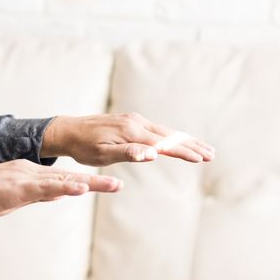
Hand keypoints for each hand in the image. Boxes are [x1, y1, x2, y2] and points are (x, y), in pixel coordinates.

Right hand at [0, 160, 119, 221]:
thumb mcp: (9, 199)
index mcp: (27, 174)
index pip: (62, 179)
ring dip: (89, 184)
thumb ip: (33, 196)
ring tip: (113, 185)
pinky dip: (64, 188)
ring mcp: (23, 178)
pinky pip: (44, 188)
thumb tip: (56, 196)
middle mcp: (29, 171)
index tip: (106, 184)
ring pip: (62, 181)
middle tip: (119, 184)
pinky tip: (80, 189)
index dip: (86, 182)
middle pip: (69, 177)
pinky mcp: (15, 187)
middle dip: (95, 182)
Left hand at [42, 113, 215, 166]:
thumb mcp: (102, 155)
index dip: (184, 151)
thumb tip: (152, 154)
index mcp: (133, 132)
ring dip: (185, 140)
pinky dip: (172, 136)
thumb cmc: (83, 147)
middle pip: (171, 135)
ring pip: (166, 131)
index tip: (202, 159)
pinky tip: (177, 141)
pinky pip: (157, 130)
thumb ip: (128, 153)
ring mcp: (135, 120)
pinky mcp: (131, 122)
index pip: (165, 143)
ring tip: (201, 148)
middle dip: (192, 145)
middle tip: (212, 154)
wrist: (68, 131)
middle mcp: (137, 122)